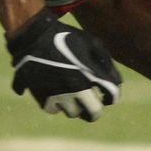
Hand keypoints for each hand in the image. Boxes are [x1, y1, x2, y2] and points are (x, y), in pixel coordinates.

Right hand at [6, 9, 121, 121]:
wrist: (34, 36)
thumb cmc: (66, 36)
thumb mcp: (90, 42)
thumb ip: (105, 62)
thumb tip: (117, 82)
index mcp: (90, 74)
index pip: (111, 96)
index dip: (113, 97)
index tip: (109, 96)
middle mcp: (76, 89)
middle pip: (93, 113)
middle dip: (94, 108)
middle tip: (92, 101)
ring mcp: (58, 95)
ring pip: (72, 112)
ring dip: (75, 104)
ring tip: (71, 91)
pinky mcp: (42, 97)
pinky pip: (53, 108)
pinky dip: (56, 103)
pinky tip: (56, 91)